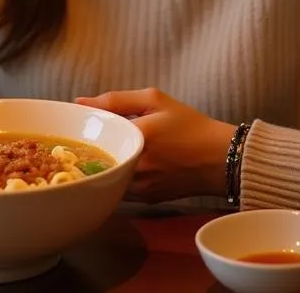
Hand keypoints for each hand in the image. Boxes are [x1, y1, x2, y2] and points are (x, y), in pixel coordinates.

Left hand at [76, 88, 234, 202]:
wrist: (220, 158)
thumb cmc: (189, 124)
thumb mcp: (155, 100)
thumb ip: (116, 100)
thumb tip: (80, 102)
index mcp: (137, 136)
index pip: (94, 134)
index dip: (83, 129)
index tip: (78, 123)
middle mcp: (136, 166)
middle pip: (96, 159)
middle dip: (89, 149)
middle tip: (86, 139)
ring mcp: (140, 187)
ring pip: (106, 177)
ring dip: (102, 164)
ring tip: (104, 149)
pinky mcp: (145, 199)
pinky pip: (119, 188)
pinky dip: (117, 176)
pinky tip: (123, 162)